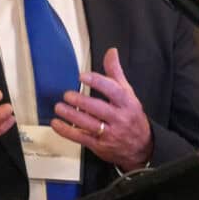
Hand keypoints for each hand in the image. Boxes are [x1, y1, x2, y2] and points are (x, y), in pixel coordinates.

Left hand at [51, 47, 151, 171]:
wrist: (141, 146)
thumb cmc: (131, 116)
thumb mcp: (128, 93)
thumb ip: (116, 73)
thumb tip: (111, 52)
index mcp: (127, 103)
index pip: (113, 91)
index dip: (98, 82)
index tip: (82, 76)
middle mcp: (119, 118)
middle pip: (99, 109)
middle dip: (81, 101)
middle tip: (67, 94)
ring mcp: (109, 134)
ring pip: (88, 124)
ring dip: (71, 115)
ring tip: (59, 107)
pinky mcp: (99, 145)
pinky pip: (81, 138)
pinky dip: (67, 131)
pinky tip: (57, 124)